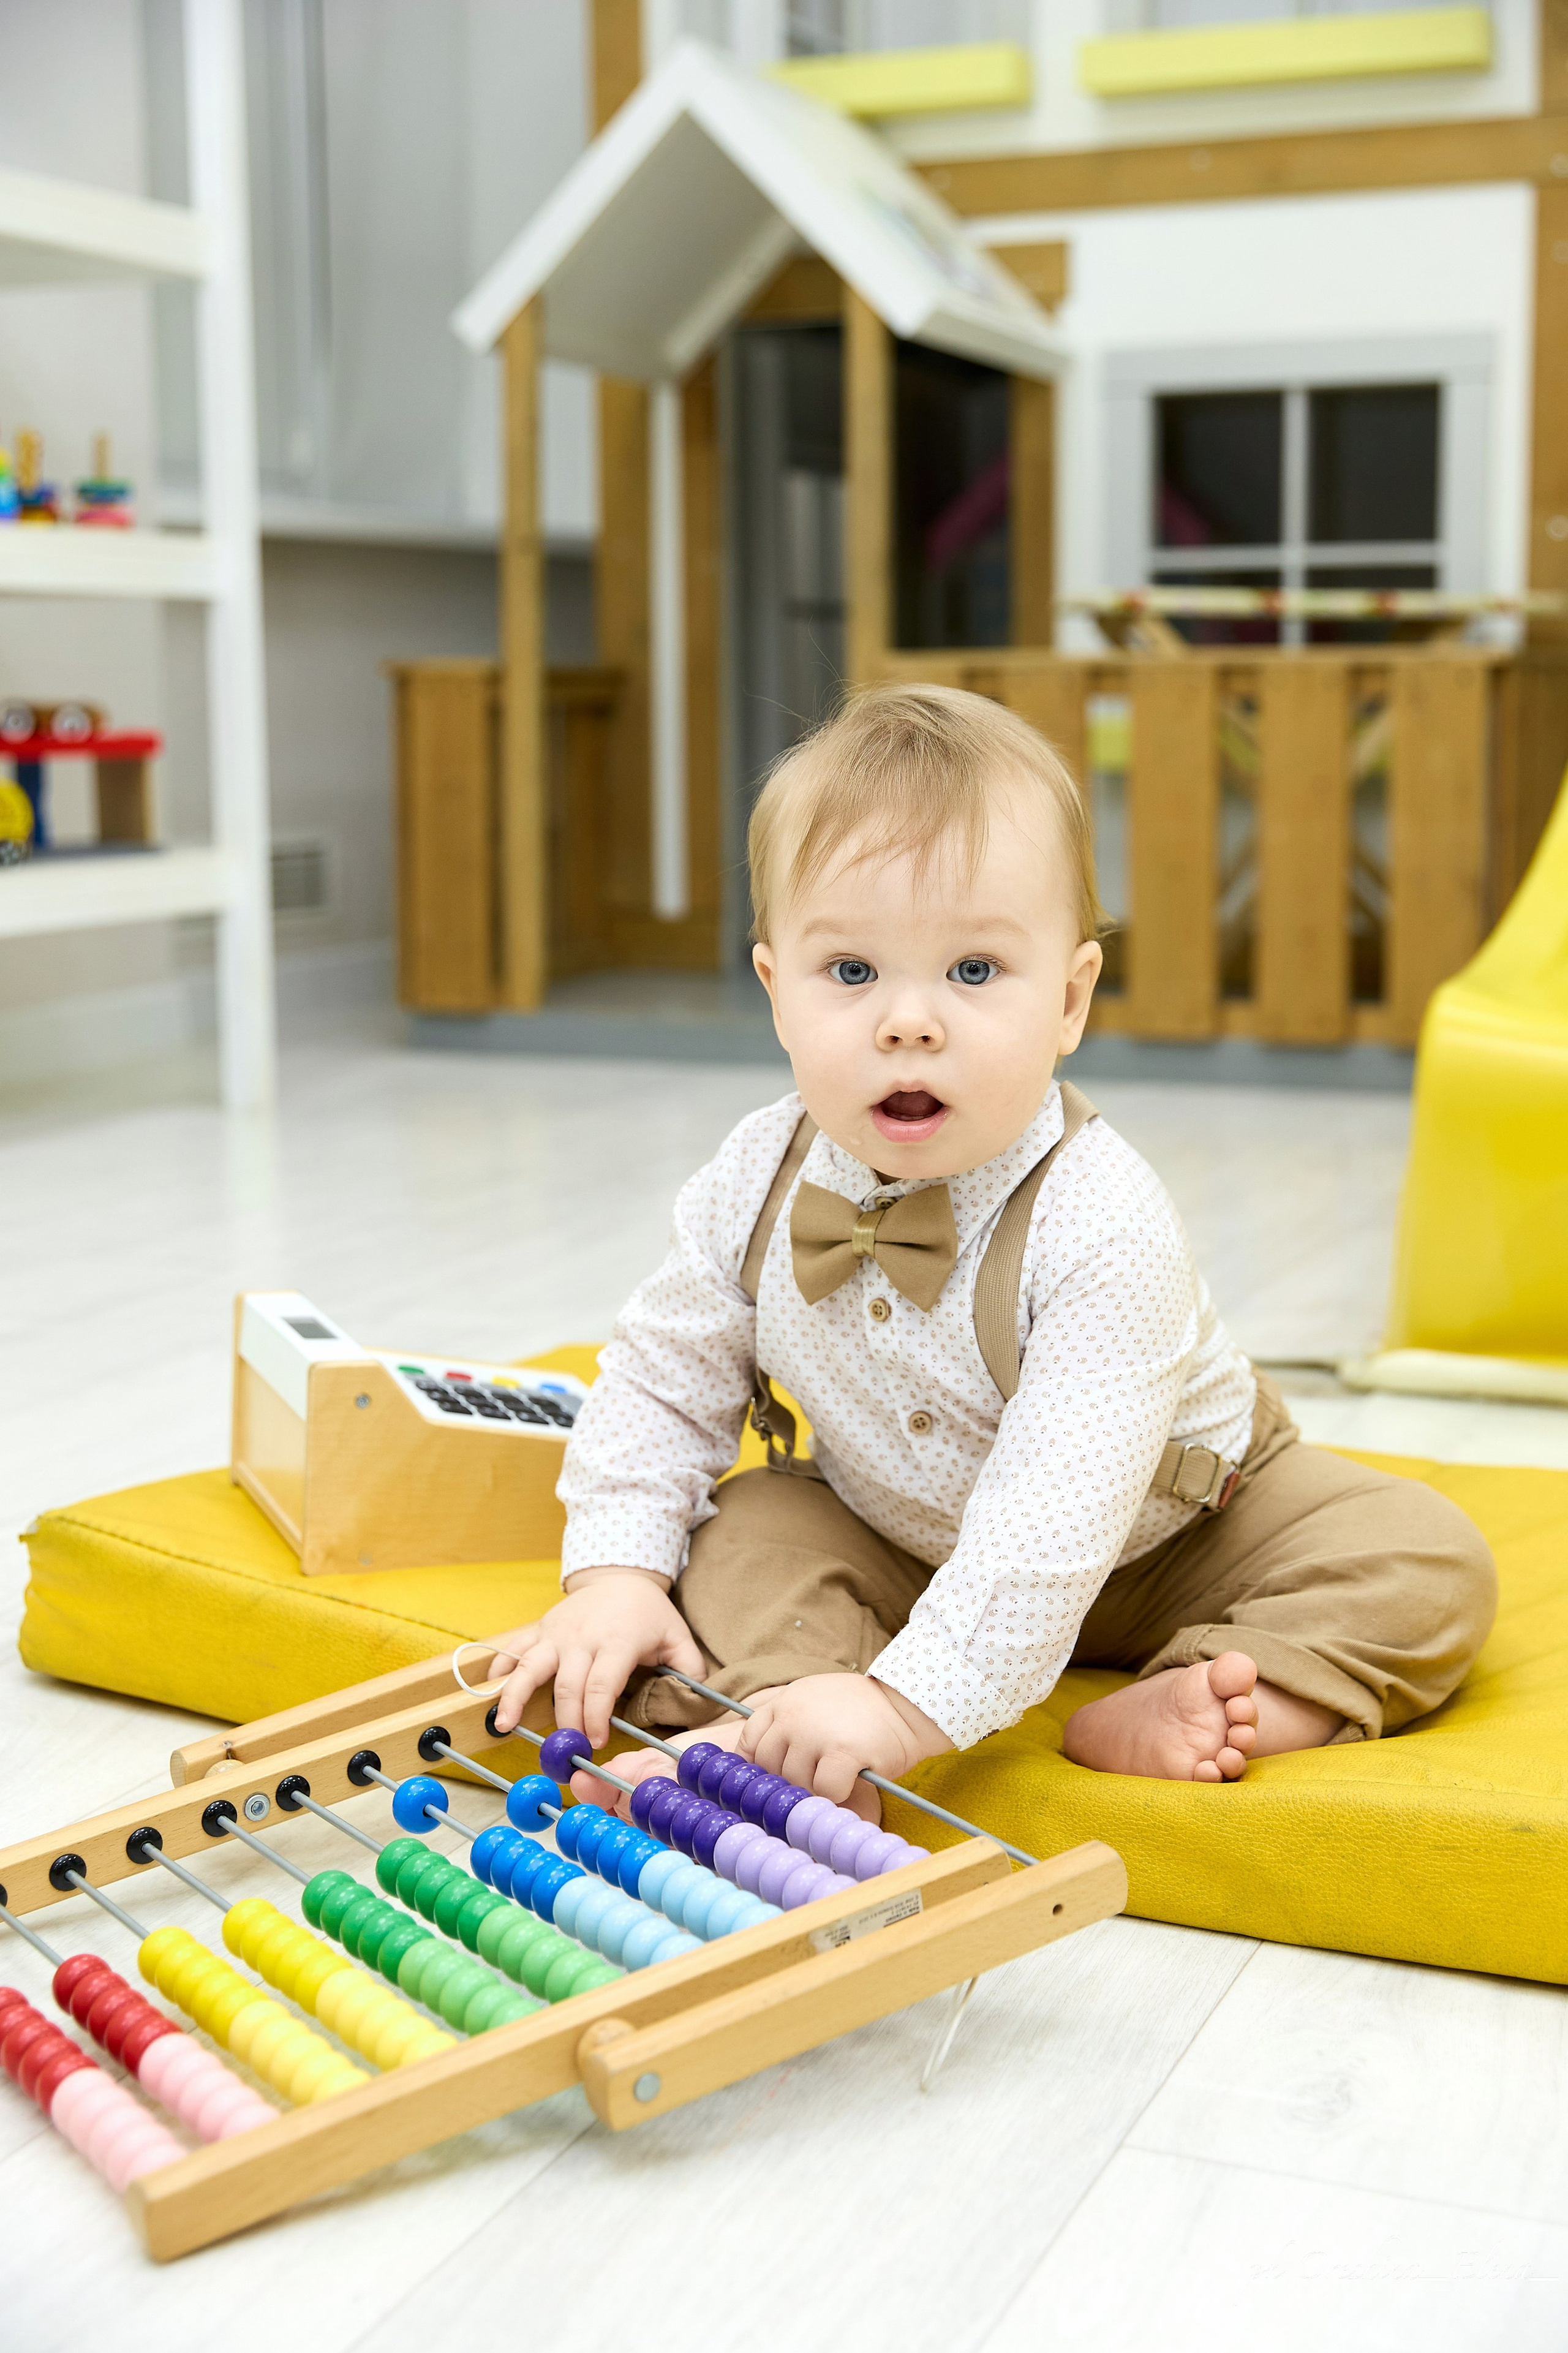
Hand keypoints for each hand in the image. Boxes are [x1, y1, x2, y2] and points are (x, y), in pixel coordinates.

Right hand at [483, 1569, 703, 1747]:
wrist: (619, 1573)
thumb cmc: (649, 1612)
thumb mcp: (677, 1635)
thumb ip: (689, 1669)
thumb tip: (698, 1702)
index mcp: (617, 1641)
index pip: (602, 1685)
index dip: (596, 1717)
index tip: (597, 1742)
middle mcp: (582, 1638)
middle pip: (568, 1686)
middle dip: (566, 1722)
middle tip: (568, 1749)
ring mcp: (557, 1632)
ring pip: (530, 1666)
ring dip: (515, 1698)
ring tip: (503, 1726)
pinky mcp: (541, 1628)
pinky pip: (515, 1648)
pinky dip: (499, 1669)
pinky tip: (488, 1691)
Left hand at [737, 1673, 950, 1802]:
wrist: (905, 1704)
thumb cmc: (860, 1711)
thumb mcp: (814, 1703)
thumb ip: (789, 1726)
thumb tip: (763, 1771)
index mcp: (785, 1702)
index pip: (750, 1742)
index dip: (757, 1767)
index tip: (771, 1781)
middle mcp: (793, 1715)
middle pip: (769, 1767)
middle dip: (789, 1781)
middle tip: (814, 1781)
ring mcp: (815, 1733)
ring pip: (795, 1782)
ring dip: (815, 1789)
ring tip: (837, 1776)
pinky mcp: (841, 1752)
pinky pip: (824, 1790)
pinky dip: (837, 1793)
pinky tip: (852, 1779)